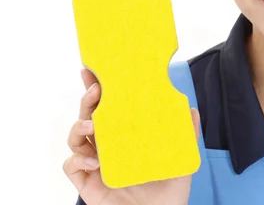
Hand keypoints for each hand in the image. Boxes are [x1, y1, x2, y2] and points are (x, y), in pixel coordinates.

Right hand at [63, 68, 200, 204]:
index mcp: (125, 137)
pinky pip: (71, 167)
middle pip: (88, 117)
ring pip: (75, 139)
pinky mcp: (89, 185)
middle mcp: (107, 147)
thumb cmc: (169, 191)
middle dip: (87, 100)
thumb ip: (186, 135)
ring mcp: (96, 166)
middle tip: (96, 90)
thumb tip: (191, 109)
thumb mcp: (181, 159)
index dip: (98, 89)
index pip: (108, 108)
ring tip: (92, 125)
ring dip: (78, 127)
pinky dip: (76, 160)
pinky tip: (92, 161)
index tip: (94, 71)